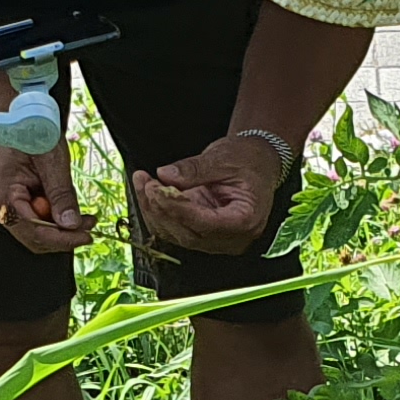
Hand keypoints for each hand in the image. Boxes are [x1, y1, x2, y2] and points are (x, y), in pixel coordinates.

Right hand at [0, 137, 95, 254]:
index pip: (34, 231)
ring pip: (33, 230)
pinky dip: (49, 215)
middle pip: (32, 237)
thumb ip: (61, 194)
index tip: (86, 236)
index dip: (62, 238)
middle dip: (63, 234)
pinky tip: (61, 204)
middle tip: (88, 224)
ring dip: (58, 225)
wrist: (7, 113)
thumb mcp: (51, 159)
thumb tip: (70, 224)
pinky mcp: (6, 201)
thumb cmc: (25, 127)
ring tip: (80, 213)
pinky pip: (30, 218)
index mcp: (2, 193)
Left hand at [129, 130, 291, 256]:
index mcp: (246, 219)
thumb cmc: (248, 161)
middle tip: (146, 183)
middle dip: (161, 209)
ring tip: (143, 182)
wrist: (256, 163)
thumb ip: (195, 169)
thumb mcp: (224, 158)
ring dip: (154, 211)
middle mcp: (233, 237)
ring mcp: (217, 240)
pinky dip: (158, 213)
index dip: (177, 209)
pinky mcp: (202, 235)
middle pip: (188, 234)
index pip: (206, 224)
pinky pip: (174, 231)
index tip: (156, 190)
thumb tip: (166, 175)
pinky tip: (149, 192)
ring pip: (177, 234)